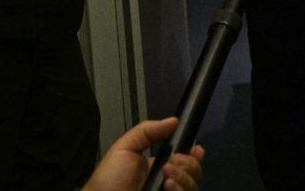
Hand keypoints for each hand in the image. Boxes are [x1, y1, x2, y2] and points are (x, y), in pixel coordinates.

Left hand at [83, 117, 204, 190]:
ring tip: (167, 175)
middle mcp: (168, 182)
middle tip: (171, 162)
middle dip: (188, 162)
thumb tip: (174, 120)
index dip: (194, 154)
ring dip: (184, 175)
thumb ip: (148, 130)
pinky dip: (181, 188)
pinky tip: (167, 186)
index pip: (186, 160)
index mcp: (158, 167)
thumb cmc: (109, 180)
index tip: (196, 149)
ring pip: (193, 184)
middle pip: (194, 171)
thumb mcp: (125, 148)